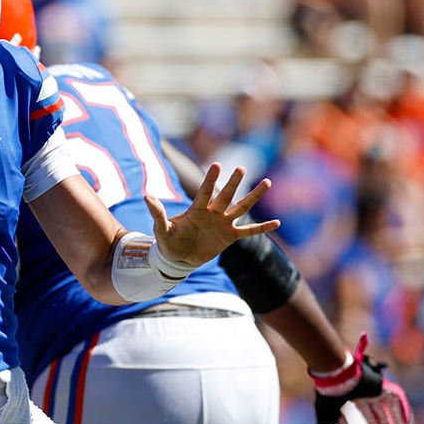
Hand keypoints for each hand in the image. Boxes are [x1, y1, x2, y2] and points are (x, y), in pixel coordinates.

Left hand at [146, 163, 279, 267]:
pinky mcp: (229, 237)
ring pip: (241, 208)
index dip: (210, 180)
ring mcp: (223, 224)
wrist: (177, 258)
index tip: (217, 165)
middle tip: (241, 168)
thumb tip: (146, 196)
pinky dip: (262, 228)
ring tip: (266, 182)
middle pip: (226, 196)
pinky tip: (277, 223)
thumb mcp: (161, 229)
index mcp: (197, 209)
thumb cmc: (168, 241)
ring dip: (253, 196)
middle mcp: (213, 213)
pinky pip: (249, 231)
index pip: (205, 192)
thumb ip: (157, 213)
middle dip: (233, 183)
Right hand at [310, 333, 411, 423]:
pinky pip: (396, 399)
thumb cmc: (330, 392)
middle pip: (378, 409)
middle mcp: (365, 392)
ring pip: (388, 406)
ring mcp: (374, 389)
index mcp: (354, 395)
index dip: (372, 420)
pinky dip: (402, 410)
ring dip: (395, 419)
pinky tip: (405, 422)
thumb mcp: (327, 408)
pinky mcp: (382, 387)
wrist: (336, 376)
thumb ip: (334, 418)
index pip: (366, 409)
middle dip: (385, 421)